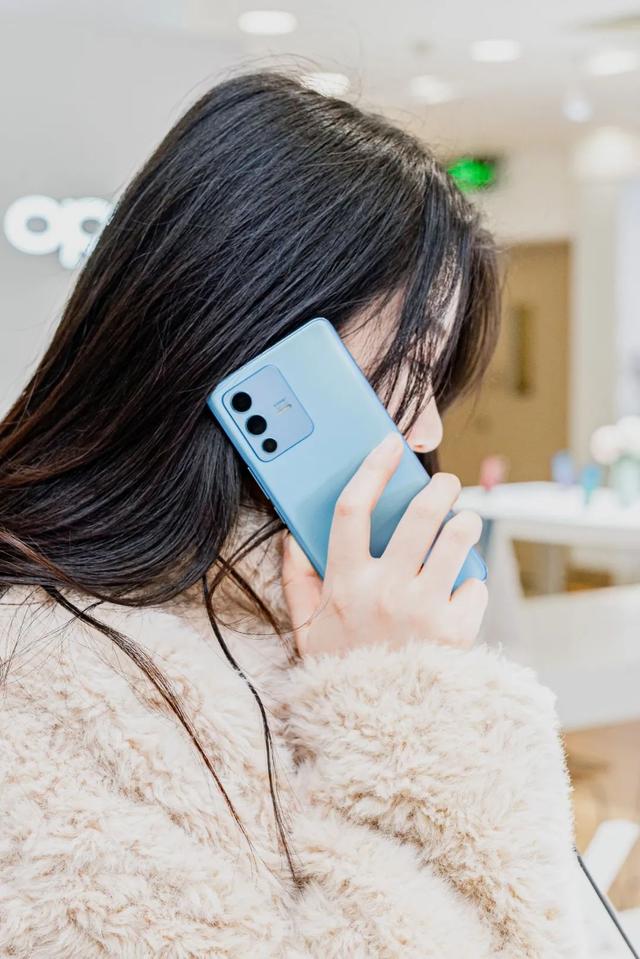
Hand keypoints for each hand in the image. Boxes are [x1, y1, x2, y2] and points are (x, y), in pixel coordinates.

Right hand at [281, 431, 487, 658]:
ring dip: (466, 521)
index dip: (371, 470)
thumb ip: (297, 579)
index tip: (388, 445)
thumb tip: (293, 535)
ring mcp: (423, 609)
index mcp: (345, 584)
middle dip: (439, 487)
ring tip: (464, 522)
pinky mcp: (456, 632)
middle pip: (419, 514)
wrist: (377, 733)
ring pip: (457, 539)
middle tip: (445, 482)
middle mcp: (385, 590)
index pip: (352, 509)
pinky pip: (474, 586)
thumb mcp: (305, 630)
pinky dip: (471, 583)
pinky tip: (460, 590)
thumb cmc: (340, 676)